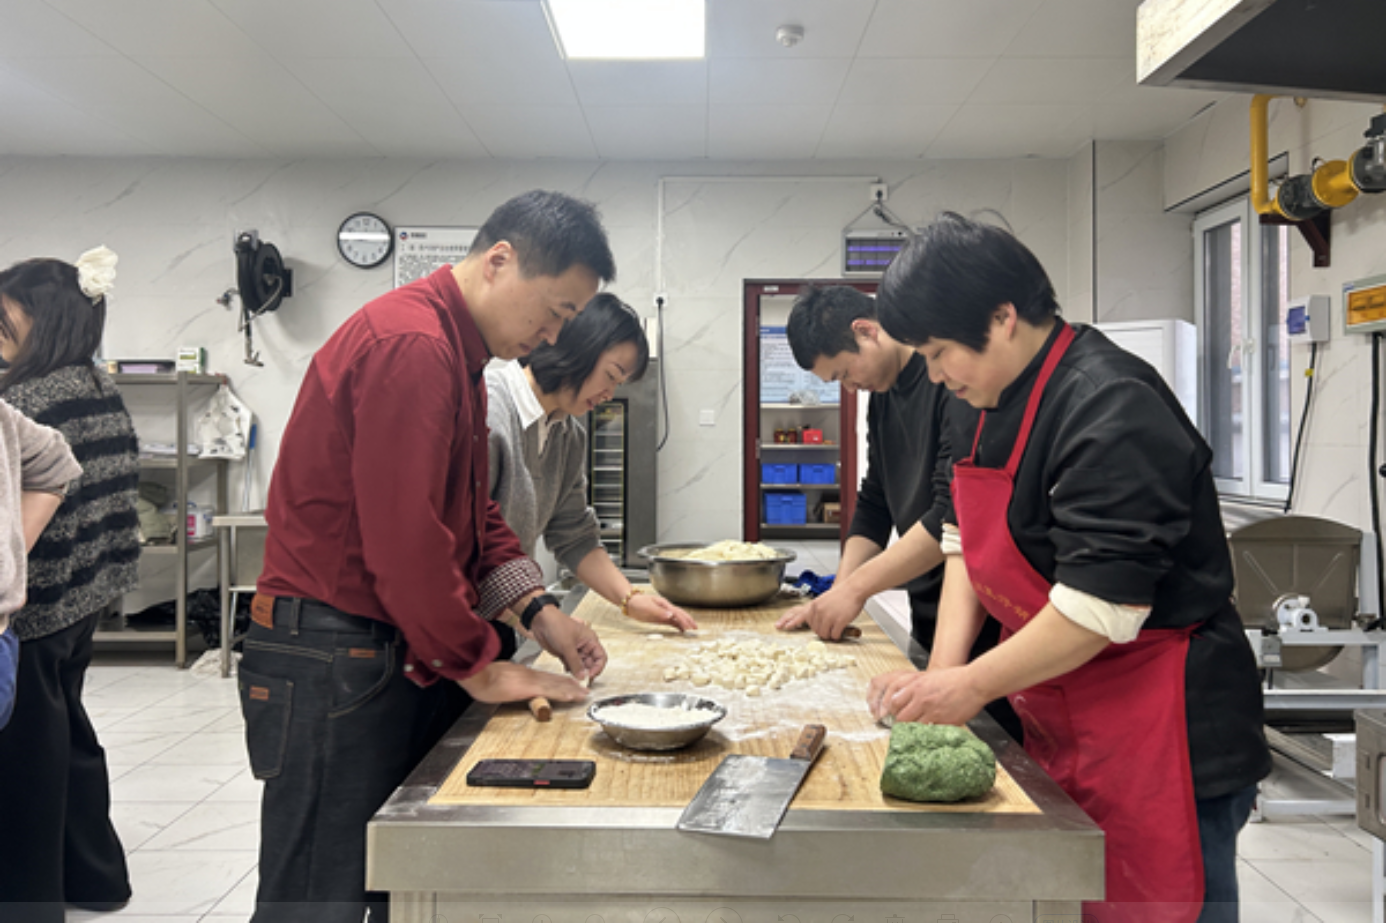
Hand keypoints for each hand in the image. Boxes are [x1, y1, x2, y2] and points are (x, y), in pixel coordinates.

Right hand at [457, 661, 588, 703]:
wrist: (479, 674)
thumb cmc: (485, 676)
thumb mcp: (500, 676)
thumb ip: (510, 680)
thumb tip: (512, 685)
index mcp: (524, 674)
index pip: (546, 677)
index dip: (560, 681)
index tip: (570, 683)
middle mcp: (531, 676)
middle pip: (555, 680)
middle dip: (570, 685)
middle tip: (584, 688)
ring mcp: (531, 681)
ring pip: (556, 685)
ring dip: (571, 690)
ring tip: (583, 693)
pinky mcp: (529, 688)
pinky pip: (550, 691)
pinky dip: (562, 693)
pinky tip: (572, 696)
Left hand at [530, 606, 606, 681]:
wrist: (541, 621)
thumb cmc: (557, 625)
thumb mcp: (568, 645)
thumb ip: (575, 663)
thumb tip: (582, 676)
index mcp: (590, 640)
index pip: (601, 657)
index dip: (597, 668)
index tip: (590, 676)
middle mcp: (584, 646)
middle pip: (591, 663)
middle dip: (587, 672)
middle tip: (581, 680)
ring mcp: (574, 651)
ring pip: (581, 666)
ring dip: (577, 672)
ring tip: (573, 677)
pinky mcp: (565, 654)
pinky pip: (571, 665)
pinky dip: (569, 670)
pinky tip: (566, 671)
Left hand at [625, 592, 697, 631]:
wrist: (630, 603)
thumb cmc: (638, 603)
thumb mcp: (648, 607)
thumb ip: (659, 612)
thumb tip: (671, 615)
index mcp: (664, 605)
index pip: (677, 613)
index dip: (684, 620)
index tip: (689, 627)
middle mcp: (666, 608)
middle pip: (680, 614)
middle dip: (688, 620)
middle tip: (696, 628)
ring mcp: (663, 612)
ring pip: (677, 618)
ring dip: (685, 623)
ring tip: (692, 629)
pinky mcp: (660, 617)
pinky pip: (671, 621)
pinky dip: (677, 625)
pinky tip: (680, 629)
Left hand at [774, 585, 861, 639]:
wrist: (854, 589)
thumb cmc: (841, 595)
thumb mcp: (823, 600)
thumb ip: (816, 610)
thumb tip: (813, 623)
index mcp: (813, 606)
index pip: (798, 615)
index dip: (789, 622)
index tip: (780, 627)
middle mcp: (818, 611)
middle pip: (814, 630)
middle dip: (822, 631)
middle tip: (829, 624)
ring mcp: (828, 617)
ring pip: (824, 635)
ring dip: (830, 634)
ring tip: (835, 626)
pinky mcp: (838, 622)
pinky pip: (834, 635)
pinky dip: (837, 635)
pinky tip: (840, 629)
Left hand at [866, 666, 985, 725]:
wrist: (973, 683)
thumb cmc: (954, 678)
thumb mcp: (929, 677)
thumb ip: (916, 687)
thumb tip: (905, 696)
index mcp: (916, 686)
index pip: (893, 702)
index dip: (891, 711)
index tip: (891, 716)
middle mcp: (920, 699)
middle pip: (900, 718)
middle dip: (899, 724)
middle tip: (900, 729)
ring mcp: (931, 711)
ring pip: (913, 727)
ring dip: (911, 731)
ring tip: (912, 735)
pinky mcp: (942, 722)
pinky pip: (928, 731)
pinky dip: (926, 734)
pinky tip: (927, 735)